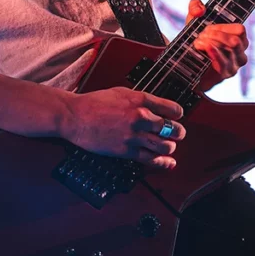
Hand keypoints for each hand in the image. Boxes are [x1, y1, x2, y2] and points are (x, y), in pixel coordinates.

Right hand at [63, 87, 185, 168]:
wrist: (75, 116)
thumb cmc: (95, 102)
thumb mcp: (122, 92)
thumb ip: (141, 100)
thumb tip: (156, 108)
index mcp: (141, 100)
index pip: (173, 109)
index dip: (178, 114)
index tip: (178, 117)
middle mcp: (141, 117)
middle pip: (172, 129)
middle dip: (178, 132)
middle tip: (179, 134)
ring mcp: (134, 135)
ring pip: (165, 146)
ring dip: (171, 147)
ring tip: (170, 146)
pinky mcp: (126, 150)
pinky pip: (150, 159)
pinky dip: (163, 162)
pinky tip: (168, 162)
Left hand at [186, 0, 249, 89]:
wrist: (187, 65)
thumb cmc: (196, 40)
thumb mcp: (193, 21)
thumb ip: (195, 7)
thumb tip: (200, 9)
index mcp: (238, 37)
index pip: (240, 30)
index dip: (222, 27)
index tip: (207, 28)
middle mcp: (240, 51)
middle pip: (235, 40)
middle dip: (216, 35)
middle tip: (200, 36)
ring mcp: (235, 64)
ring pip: (230, 50)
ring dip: (212, 44)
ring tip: (198, 43)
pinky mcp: (226, 74)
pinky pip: (225, 64)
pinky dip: (215, 54)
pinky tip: (206, 49)